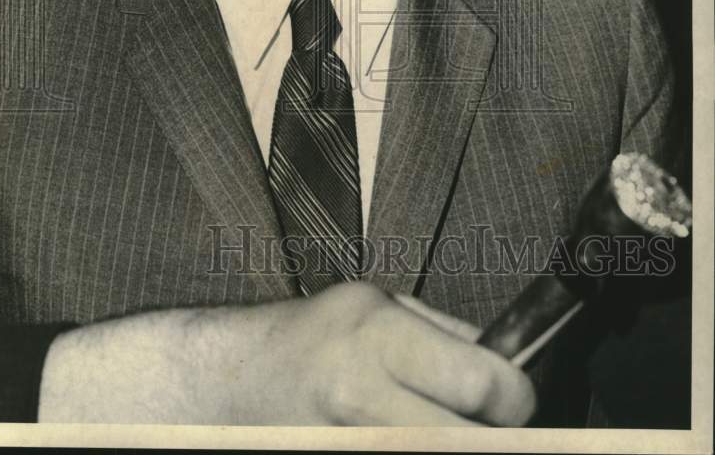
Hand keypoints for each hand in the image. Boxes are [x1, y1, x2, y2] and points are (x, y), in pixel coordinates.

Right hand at [38, 281, 534, 424]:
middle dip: (492, 438)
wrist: (233, 382)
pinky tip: (400, 436)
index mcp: (378, 336)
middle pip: (469, 444)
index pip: (481, 383)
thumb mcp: (380, 304)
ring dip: (451, 445)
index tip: (509, 399)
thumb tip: (510, 366)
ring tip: (431, 423)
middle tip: (484, 425)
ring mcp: (344, 445)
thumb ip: (447, 333)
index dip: (512, 397)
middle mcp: (360, 396)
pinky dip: (415, 452)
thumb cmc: (316, 336)